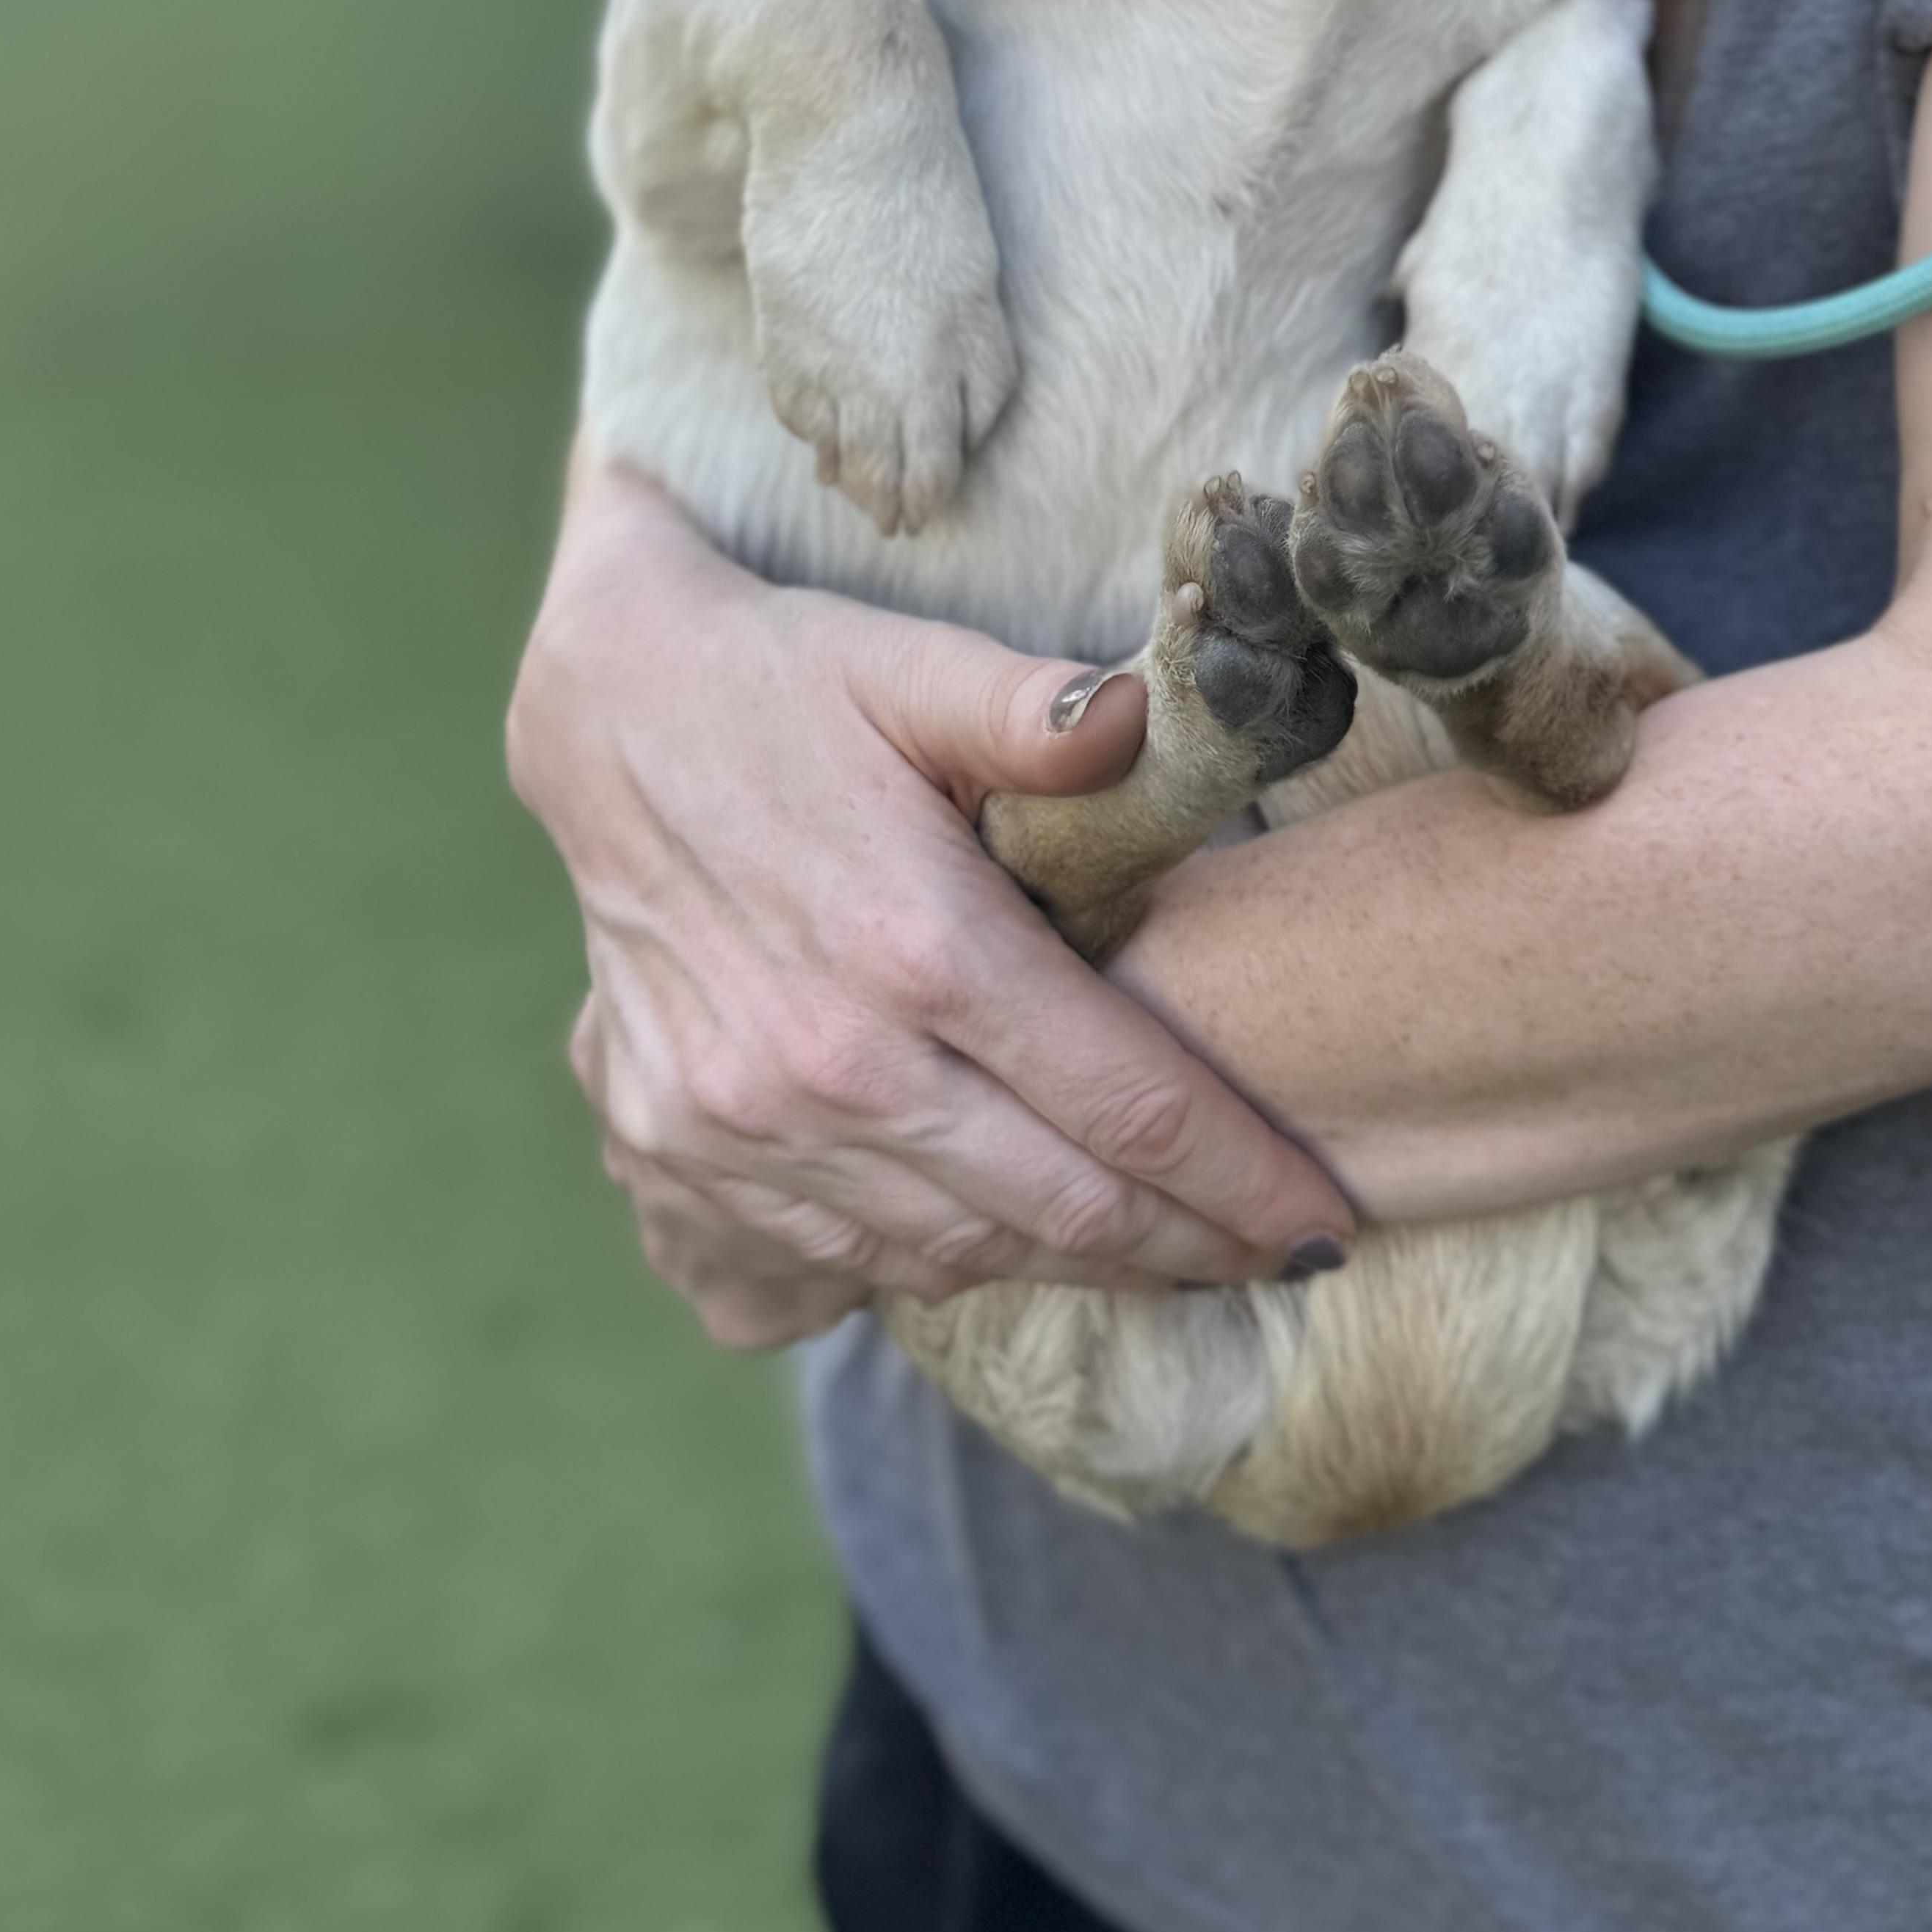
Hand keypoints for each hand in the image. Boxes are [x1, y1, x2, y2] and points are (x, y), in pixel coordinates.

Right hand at [508, 451, 1353, 1344]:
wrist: (606, 715)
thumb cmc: (791, 683)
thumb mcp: (920, 668)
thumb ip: (1043, 714)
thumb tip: (1145, 725)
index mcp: (918, 947)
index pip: (1129, 1108)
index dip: (1243, 1182)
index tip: (1326, 1226)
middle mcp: (830, 1061)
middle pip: (1060, 1209)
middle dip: (1189, 1249)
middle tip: (1278, 1259)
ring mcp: (742, 1124)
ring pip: (959, 1252)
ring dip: (1076, 1263)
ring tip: (1166, 1249)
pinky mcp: (679, 1149)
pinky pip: (844, 1257)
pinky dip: (944, 1259)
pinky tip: (1010, 1231)